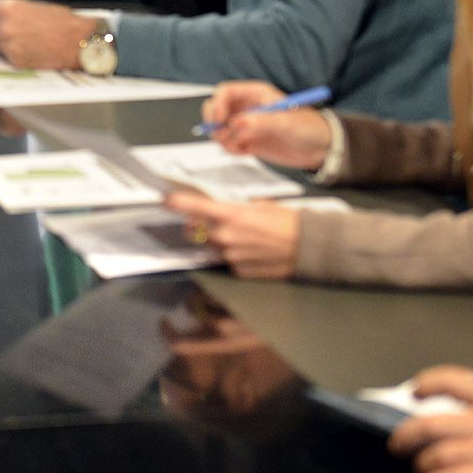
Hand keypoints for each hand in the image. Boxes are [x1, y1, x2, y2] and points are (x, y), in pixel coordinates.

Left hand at [0, 0, 94, 69]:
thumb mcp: (34, 6)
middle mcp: (5, 26)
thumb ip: (12, 11)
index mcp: (8, 8)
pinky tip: (32, 50)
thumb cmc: (63, 22)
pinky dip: (17, 55)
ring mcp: (9, 45)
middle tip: (18, 31)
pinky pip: (8, 57)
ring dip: (8, 44)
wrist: (78, 41)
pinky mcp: (15, 60)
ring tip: (29, 41)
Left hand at [164, 195, 298, 278]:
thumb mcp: (259, 205)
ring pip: (212, 247)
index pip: (194, 207)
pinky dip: (232, 256)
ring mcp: (231, 256)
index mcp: (231, 215)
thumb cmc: (286, 221)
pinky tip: (251, 251)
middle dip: (198, 225)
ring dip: (218, 241)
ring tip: (242, 237)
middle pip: (197, 230)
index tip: (165, 200)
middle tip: (212, 221)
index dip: (176, 203)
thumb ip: (235, 208)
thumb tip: (219, 209)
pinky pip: (227, 262)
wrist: (307, 247)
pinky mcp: (239, 272)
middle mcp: (226, 237)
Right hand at [201, 81, 332, 170]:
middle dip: (215, 123)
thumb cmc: (308, 127)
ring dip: (224, 140)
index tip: (221, 121)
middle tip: (222, 137)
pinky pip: (228, 144)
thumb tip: (236, 124)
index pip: (225, 92)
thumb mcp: (286, 122)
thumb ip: (260, 122)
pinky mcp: (247, 141)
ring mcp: (246, 124)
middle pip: (216, 109)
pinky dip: (232, 150)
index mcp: (255, 93)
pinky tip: (248, 151)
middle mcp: (247, 107)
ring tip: (242, 146)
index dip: (218, 104)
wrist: (320, 149)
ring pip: (219, 129)